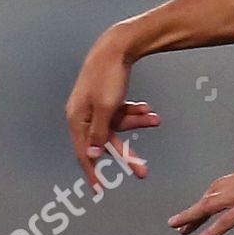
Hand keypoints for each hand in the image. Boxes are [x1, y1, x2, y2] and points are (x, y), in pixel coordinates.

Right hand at [65, 28, 159, 189]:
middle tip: (143, 171)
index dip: (93, 172)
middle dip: (127, 153)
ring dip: (137, 123)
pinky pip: (120, 112)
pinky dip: (134, 112)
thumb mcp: (106, 108)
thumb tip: (92, 155)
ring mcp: (95, 105)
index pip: (84, 153)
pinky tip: (148, 109)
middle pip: (106, 141)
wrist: (117, 45)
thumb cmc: (108, 76)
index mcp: (77, 118)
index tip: (100, 189)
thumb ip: (99, 133)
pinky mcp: (105, 97)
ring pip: (117, 125)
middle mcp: (83, 114)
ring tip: (156, 119)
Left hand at [168, 156, 233, 234]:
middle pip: (209, 197)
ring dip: (190, 217)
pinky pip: (222, 222)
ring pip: (208, 207)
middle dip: (194, 211)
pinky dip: (208, 232)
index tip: (199, 206)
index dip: (207, 198)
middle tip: (179, 223)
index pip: (219, 187)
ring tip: (177, 228)